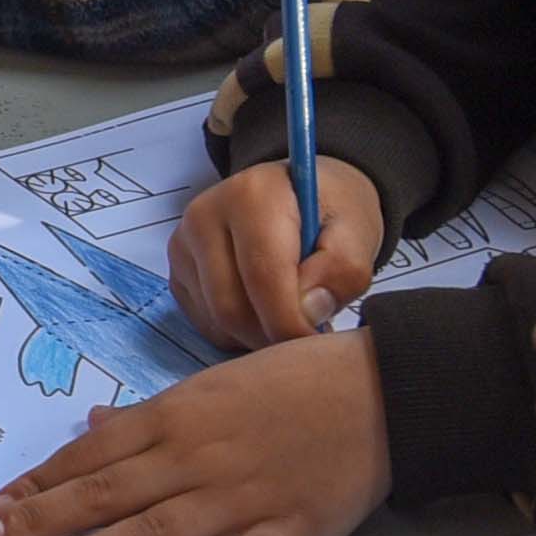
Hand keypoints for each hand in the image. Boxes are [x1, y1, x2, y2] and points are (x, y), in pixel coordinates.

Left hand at [0, 332, 386, 535]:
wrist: (383, 391)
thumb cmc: (294, 383)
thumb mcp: (213, 384)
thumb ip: (153, 414)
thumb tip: (94, 423)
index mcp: (177, 419)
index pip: (91, 454)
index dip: (39, 483)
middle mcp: (197, 457)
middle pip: (107, 491)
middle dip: (42, 518)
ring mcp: (241, 495)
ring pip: (159, 527)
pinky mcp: (289, 527)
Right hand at [174, 156, 382, 350]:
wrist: (297, 195)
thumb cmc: (328, 211)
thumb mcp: (357, 231)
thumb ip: (343, 270)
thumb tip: (308, 312)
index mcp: (250, 197)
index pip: (263, 277)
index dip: (291, 323)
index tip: (318, 341)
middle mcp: (204, 216)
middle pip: (231, 307)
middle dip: (273, 336)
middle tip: (308, 336)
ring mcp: (183, 246)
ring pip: (216, 322)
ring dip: (257, 336)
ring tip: (291, 316)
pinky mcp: (178, 272)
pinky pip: (206, 324)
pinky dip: (239, 333)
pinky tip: (265, 312)